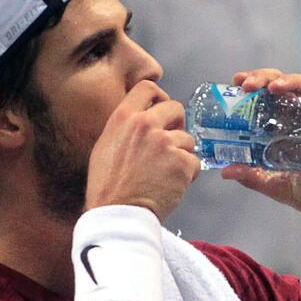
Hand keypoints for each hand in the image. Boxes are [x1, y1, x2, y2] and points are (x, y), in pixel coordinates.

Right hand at [86, 80, 198, 220]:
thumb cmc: (108, 186)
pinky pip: (195, 163)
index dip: (160, 98)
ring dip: (182, 155)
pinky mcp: (181, 162)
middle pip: (175, 108)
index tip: (162, 110)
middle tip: (172, 143)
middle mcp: (145, 125)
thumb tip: (142, 120)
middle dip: (178, 125)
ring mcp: (165, 143)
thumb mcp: (106, 146)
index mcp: (123, 117)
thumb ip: (126, 128)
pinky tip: (172, 185)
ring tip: (166, 173)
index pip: (148, 87)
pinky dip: (188, 175)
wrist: (118, 213)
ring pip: (188, 139)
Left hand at [219, 68, 300, 232]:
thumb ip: (254, 179)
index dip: (250, 87)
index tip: (236, 84)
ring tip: (275, 87)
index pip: (262, 99)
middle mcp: (299, 118)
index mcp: (281, 129)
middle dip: (263, 78)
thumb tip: (225, 171)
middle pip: (280, 86)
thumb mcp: (280, 188)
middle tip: (248, 85)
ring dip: (289, 81)